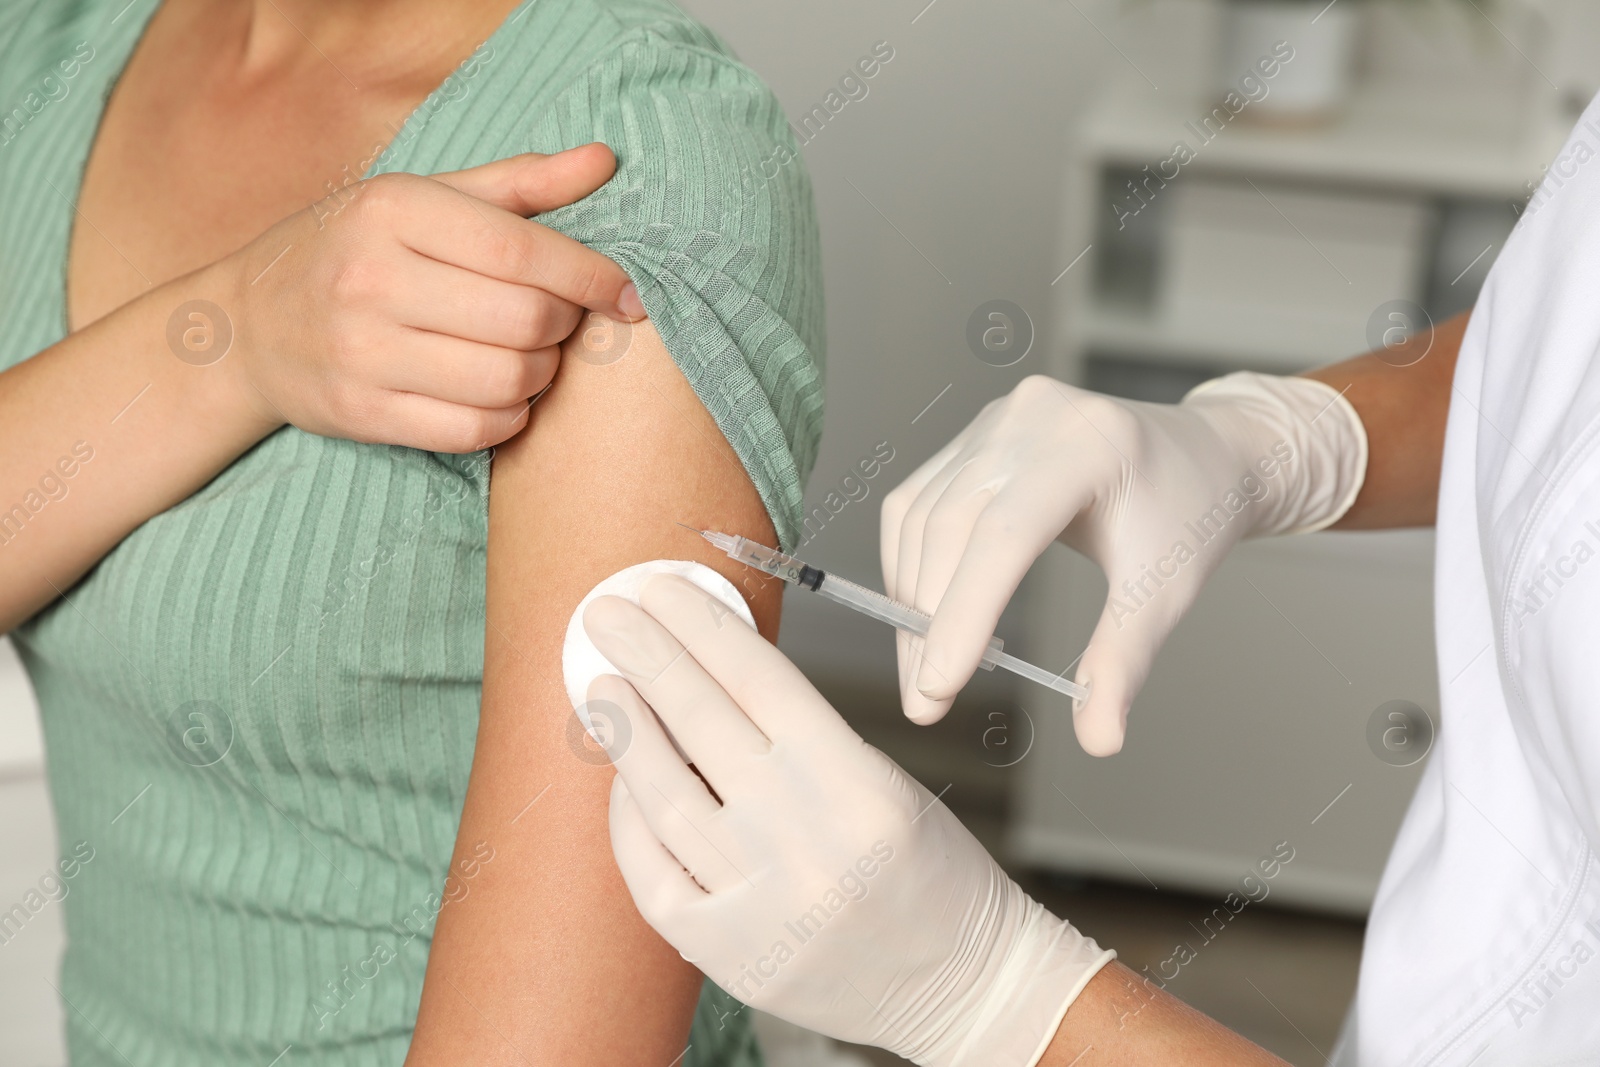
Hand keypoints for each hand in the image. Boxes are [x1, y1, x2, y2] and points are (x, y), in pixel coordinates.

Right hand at [217, 144, 644, 451]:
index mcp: (394, 210)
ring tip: (528, 355)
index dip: (591, 276)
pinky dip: (508, 417)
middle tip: (558, 320)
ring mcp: (362, 352)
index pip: (521, 250)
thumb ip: (519, 183)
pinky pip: (475, 429)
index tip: (629, 292)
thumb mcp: (425, 197)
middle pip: (524, 320)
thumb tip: (606, 160)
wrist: (247, 325)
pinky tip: (499, 395)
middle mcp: (372, 278)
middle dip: (564, 325)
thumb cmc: (357, 250)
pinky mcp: (362, 413)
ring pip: (507, 380)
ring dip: (540, 374)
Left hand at [581, 573, 1113, 1066]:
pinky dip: (631, 821)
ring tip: (602, 686)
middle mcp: (805, 837)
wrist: (960, 983)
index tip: (663, 590)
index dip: (703, 626)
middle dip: (648, 657)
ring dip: (626, 731)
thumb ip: (800, 737)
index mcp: (856, 782)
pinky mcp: (728, 952)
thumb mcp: (883, 781)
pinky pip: (654, 873)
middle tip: (609, 614)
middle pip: (703, 723)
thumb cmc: (930, 872)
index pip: (758, 679)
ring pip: (666, 795)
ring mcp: (761, 900)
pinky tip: (623, 780)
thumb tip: (707, 675)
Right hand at [881, 373, 1365, 752]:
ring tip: (925, 673)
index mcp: (1090, 443)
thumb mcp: (1166, 590)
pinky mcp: (974, 437)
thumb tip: (1099, 740)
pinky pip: (918, 503)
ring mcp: (996, 421)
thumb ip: (1124, 662)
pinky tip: (924, 618)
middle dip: (930, 623)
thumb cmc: (1187, 515)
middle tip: (926, 703)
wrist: (1202, 455)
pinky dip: (912, 566)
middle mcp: (1031, 418)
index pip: (1005, 534)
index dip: (964, 613)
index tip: (939, 688)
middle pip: (952, 526)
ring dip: (912, 602)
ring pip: (922, 517)